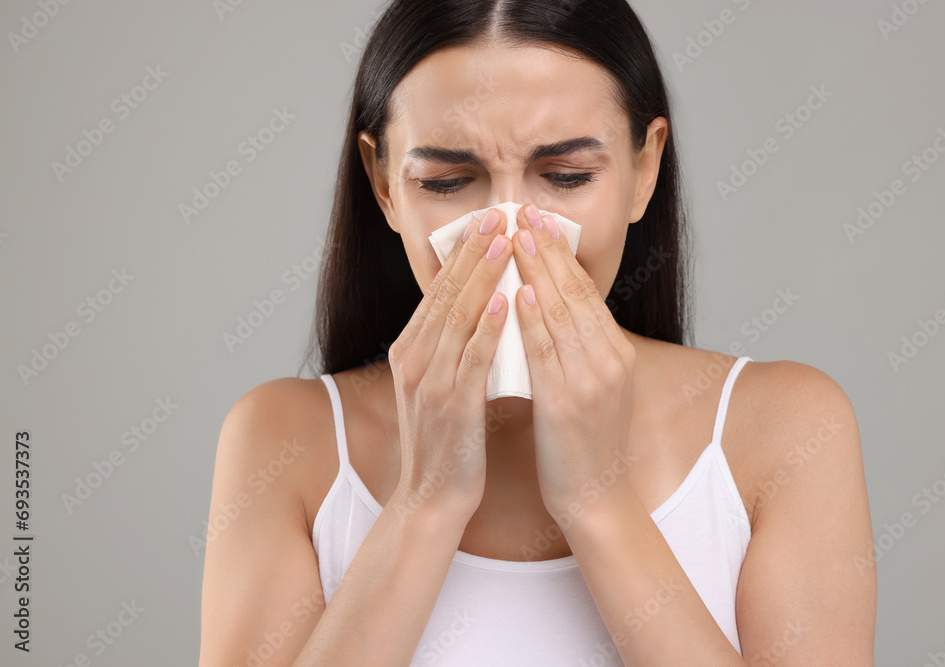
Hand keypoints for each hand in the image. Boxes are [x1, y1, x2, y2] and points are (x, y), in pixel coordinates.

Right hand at [387, 208, 512, 520]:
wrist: (433, 498)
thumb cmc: (447, 443)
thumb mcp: (441, 386)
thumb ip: (451, 348)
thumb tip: (478, 310)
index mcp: (411, 351)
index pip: (438, 292)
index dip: (463, 255)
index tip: (486, 222)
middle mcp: (414, 360)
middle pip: (446, 294)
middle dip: (473, 252)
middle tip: (497, 214)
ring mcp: (430, 381)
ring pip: (458, 317)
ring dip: (484, 276)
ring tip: (506, 242)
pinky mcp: (452, 405)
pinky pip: (472, 357)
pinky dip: (489, 326)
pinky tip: (507, 301)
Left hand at [510, 204, 637, 518]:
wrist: (596, 498)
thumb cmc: (585, 446)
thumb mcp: (592, 389)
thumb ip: (578, 351)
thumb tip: (550, 314)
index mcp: (615, 354)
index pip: (585, 293)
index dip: (560, 255)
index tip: (538, 222)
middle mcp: (608, 360)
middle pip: (574, 293)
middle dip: (547, 249)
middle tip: (524, 211)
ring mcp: (591, 380)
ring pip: (561, 313)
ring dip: (536, 270)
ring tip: (515, 236)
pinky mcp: (568, 402)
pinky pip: (547, 352)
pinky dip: (532, 319)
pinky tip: (517, 292)